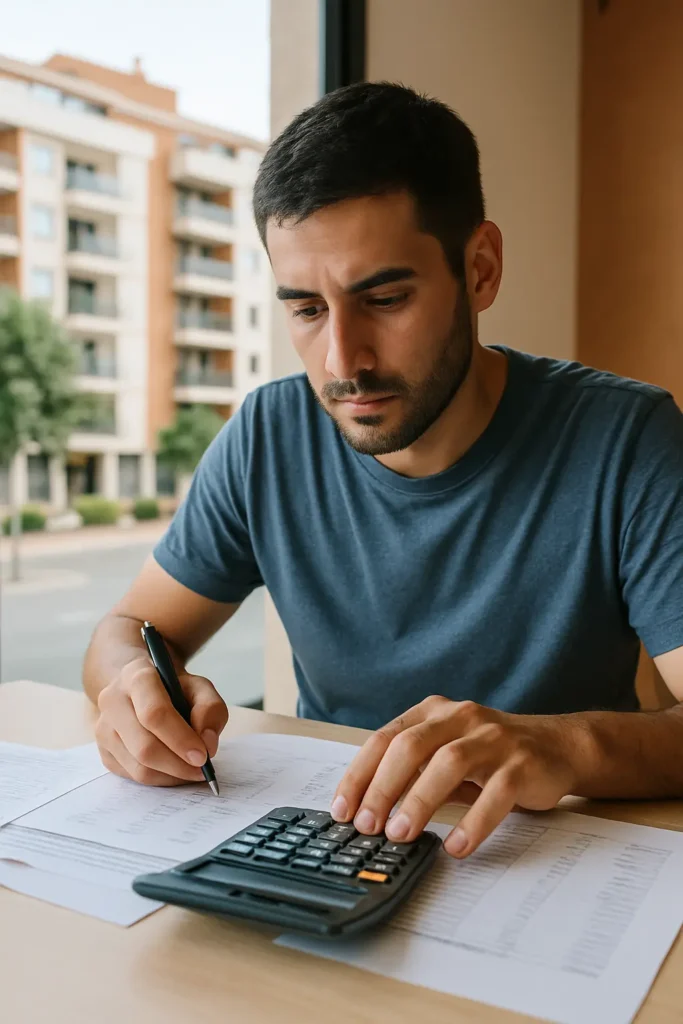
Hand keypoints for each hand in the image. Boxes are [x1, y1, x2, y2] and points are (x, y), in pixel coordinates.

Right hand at [95, 656, 228, 785]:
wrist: (142, 689)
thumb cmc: (175, 689)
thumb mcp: (200, 687)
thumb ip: (210, 709)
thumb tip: (207, 744)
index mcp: (136, 676)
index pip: (154, 713)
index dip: (180, 739)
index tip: (203, 756)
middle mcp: (112, 701)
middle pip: (144, 746)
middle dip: (178, 765)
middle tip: (203, 769)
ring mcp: (103, 728)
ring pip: (138, 767)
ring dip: (172, 776)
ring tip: (193, 770)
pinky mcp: (104, 751)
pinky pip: (133, 777)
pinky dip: (161, 779)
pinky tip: (175, 769)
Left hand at [330, 696, 584, 857]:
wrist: (558, 746)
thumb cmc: (490, 755)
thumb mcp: (446, 754)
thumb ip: (412, 774)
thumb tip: (366, 812)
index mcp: (434, 712)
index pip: (386, 738)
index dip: (360, 774)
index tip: (343, 810)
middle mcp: (460, 717)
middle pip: (411, 746)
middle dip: (383, 787)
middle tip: (367, 826)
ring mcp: (494, 737)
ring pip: (449, 763)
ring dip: (419, 801)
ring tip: (401, 835)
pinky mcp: (523, 763)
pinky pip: (495, 792)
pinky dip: (473, 821)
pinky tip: (456, 846)